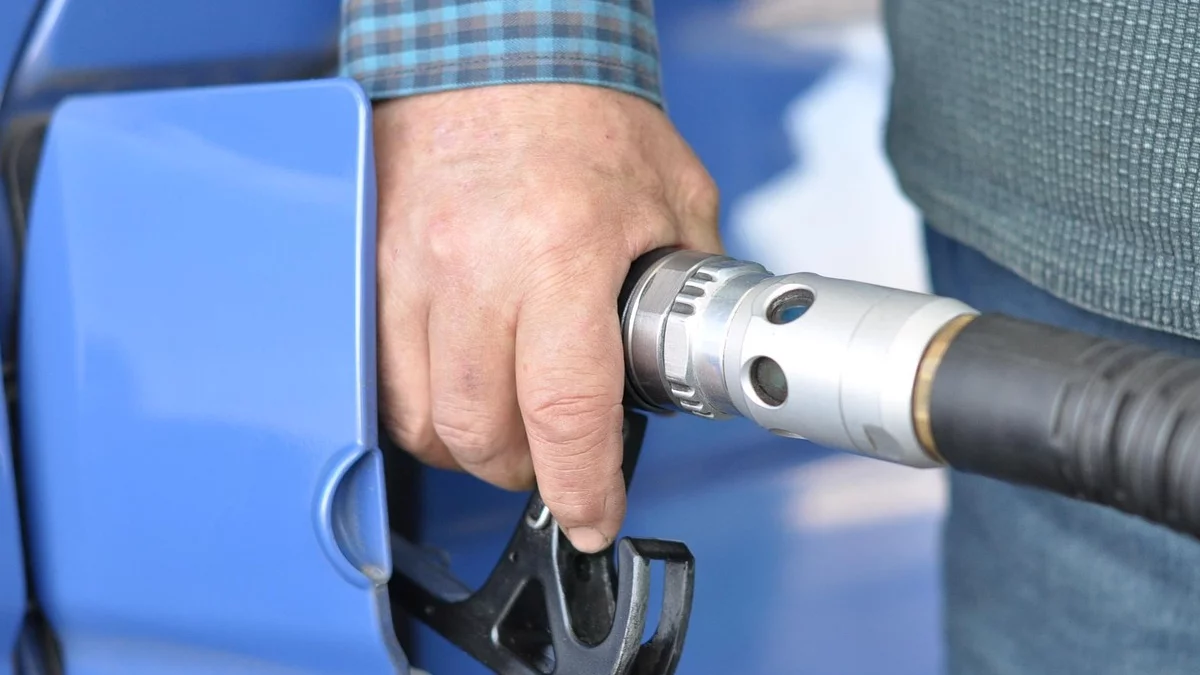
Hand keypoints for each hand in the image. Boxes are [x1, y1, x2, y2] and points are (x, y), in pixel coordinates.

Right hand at [373, 83, 721, 551]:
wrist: (493, 48)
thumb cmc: (584, 115)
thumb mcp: (672, 198)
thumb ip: (689, 285)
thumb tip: (694, 353)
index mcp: (561, 254)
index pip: (565, 412)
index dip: (581, 488)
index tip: (592, 516)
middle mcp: (473, 268)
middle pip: (480, 434)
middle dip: (525, 471)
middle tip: (553, 457)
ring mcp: (409, 268)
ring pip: (420, 417)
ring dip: (468, 445)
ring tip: (505, 420)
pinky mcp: (371, 265)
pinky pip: (379, 373)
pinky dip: (419, 404)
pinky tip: (456, 384)